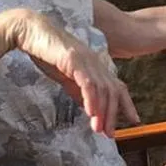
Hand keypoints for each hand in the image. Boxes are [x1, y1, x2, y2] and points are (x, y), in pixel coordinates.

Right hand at [2, 9, 139, 137]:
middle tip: (111, 134)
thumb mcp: (66, 76)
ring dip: (102, 111)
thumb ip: (78, 90)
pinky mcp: (73, 59)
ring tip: (100, 129)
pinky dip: (91, 98)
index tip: (134, 121)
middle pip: (112, 91)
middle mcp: (95, 62)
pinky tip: (91, 113)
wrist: (30, 31)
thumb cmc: (46, 52)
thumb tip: (89, 107)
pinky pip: (86, 82)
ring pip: (101, 89)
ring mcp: (86, 60)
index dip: (126, 104)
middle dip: (113, 114)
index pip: (117, 86)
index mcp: (95, 65)